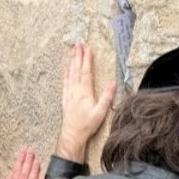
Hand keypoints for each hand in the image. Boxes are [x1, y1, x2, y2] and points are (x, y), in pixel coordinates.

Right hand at [1, 149, 43, 178]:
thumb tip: (12, 172)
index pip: (17, 170)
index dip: (20, 160)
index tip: (23, 151)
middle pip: (24, 171)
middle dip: (27, 160)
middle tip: (31, 151)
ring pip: (30, 178)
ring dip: (33, 168)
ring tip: (36, 158)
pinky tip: (42, 174)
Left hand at [57, 42, 116, 162]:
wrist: (72, 134)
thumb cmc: (87, 125)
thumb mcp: (100, 113)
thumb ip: (106, 97)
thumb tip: (113, 84)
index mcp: (85, 92)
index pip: (86, 72)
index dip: (87, 60)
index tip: (89, 49)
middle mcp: (75, 90)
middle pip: (77, 69)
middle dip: (78, 56)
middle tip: (78, 44)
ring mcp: (69, 93)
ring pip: (69, 73)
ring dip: (71, 61)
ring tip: (72, 51)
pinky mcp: (65, 98)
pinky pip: (65, 81)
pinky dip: (66, 72)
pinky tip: (66, 68)